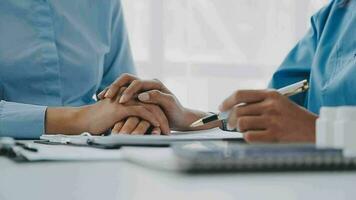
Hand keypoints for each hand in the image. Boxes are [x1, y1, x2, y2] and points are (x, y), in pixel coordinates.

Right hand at [46, 98, 160, 134]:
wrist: (82, 120)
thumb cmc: (97, 121)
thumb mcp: (117, 118)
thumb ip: (128, 118)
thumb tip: (139, 128)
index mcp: (129, 96)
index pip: (149, 101)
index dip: (158, 113)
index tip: (165, 125)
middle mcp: (129, 95)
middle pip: (153, 103)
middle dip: (163, 117)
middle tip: (169, 130)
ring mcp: (126, 99)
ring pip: (151, 106)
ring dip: (160, 120)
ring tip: (166, 132)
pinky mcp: (123, 107)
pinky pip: (143, 111)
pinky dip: (152, 119)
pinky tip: (157, 128)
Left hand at [98, 73, 219, 130]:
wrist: (180, 120)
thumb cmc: (157, 116)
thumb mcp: (140, 111)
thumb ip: (128, 106)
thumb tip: (106, 106)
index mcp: (140, 86)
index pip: (122, 82)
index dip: (110, 87)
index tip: (99, 97)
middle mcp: (148, 84)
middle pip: (129, 78)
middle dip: (117, 86)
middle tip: (108, 96)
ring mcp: (158, 88)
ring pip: (141, 83)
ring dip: (130, 91)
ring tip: (121, 100)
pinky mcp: (167, 96)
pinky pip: (157, 92)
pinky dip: (148, 95)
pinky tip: (140, 99)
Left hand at [219, 90, 317, 142]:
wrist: (316, 130)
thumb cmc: (295, 117)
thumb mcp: (279, 102)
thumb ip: (259, 102)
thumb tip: (234, 109)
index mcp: (271, 94)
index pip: (240, 94)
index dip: (227, 101)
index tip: (222, 107)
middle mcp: (270, 105)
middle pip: (238, 110)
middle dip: (230, 119)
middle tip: (232, 125)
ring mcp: (272, 120)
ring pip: (241, 123)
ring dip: (239, 128)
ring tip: (245, 130)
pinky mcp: (274, 135)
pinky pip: (249, 136)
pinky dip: (247, 137)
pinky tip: (254, 136)